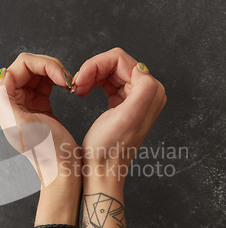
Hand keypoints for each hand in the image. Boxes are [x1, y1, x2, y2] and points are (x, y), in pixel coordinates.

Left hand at [0, 53, 80, 183]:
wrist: (61, 166)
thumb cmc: (45, 149)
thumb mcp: (21, 125)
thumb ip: (4, 99)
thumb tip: (5, 73)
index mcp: (2, 101)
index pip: (21, 65)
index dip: (44, 65)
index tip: (62, 79)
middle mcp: (10, 98)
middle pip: (30, 65)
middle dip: (51, 67)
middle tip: (68, 80)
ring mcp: (24, 99)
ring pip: (39, 70)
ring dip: (56, 72)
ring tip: (70, 84)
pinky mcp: (38, 102)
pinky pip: (46, 80)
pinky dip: (57, 79)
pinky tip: (67, 87)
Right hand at [72, 48, 165, 169]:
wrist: (101, 168)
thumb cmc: (108, 148)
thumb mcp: (128, 118)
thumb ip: (143, 89)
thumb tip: (140, 67)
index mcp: (150, 91)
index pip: (121, 59)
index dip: (96, 65)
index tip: (79, 80)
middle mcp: (146, 91)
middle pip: (115, 63)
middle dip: (92, 70)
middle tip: (76, 86)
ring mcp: (134, 95)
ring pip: (109, 70)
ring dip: (90, 76)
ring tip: (78, 90)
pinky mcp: (122, 100)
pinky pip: (107, 79)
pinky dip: (92, 82)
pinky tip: (82, 92)